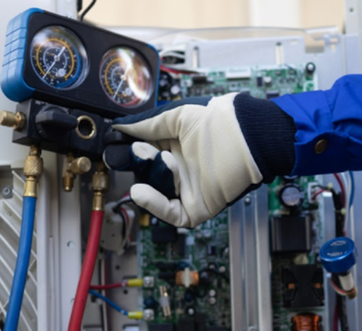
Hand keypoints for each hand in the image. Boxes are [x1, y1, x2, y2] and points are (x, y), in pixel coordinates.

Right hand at [104, 93, 294, 226]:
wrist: (248, 136)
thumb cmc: (220, 122)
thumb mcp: (178, 117)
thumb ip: (148, 125)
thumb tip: (121, 126)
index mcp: (175, 147)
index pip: (144, 153)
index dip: (128, 150)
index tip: (113, 145)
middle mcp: (181, 169)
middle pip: (147, 174)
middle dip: (139, 162)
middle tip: (133, 151)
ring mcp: (189, 190)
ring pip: (157, 191)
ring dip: (153, 175)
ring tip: (159, 158)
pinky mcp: (197, 208)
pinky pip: (171, 212)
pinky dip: (154, 204)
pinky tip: (141, 191)